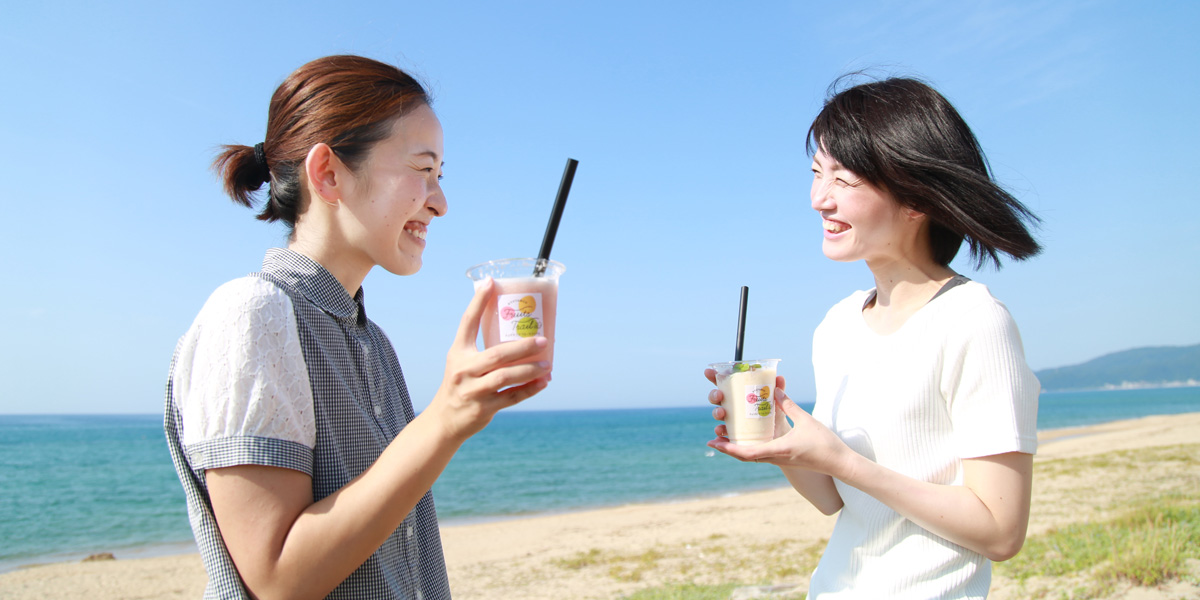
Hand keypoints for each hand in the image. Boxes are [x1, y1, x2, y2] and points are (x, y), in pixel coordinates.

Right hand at [430, 278, 551, 440]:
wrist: (444, 419)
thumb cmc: (460, 383)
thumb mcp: (460, 360)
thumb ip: (481, 345)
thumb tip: (511, 323)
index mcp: (458, 352)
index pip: (467, 322)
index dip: (478, 301)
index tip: (490, 282)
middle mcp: (464, 370)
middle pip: (497, 355)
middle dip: (523, 346)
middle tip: (544, 340)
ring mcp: (472, 391)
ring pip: (506, 377)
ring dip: (530, 370)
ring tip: (548, 364)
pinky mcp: (482, 409)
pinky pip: (511, 398)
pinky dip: (529, 390)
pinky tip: (543, 382)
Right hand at [704, 369, 791, 440]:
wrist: (779, 435)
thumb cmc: (774, 414)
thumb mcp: (776, 401)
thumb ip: (778, 389)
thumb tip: (779, 378)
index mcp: (739, 394)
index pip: (724, 383)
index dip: (714, 377)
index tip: (708, 372)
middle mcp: (732, 406)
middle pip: (717, 398)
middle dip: (714, 395)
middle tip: (720, 395)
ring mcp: (731, 420)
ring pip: (717, 414)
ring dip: (716, 413)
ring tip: (721, 414)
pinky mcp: (733, 434)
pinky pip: (722, 435)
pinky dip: (718, 435)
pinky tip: (719, 434)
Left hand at [707, 386, 848, 476]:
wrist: (839, 463)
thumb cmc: (825, 444)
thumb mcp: (806, 420)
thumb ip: (789, 405)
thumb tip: (776, 390)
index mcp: (778, 451)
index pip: (747, 452)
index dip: (729, 448)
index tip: (715, 442)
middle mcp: (776, 458)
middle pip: (745, 457)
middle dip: (727, 449)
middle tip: (713, 440)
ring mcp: (780, 460)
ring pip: (752, 457)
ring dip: (737, 450)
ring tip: (725, 439)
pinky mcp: (784, 459)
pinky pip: (761, 456)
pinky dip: (749, 449)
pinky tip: (746, 441)